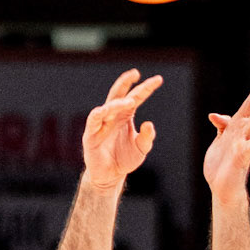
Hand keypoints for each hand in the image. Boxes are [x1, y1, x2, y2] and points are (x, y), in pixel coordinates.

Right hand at [81, 69, 162, 191]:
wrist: (110, 176)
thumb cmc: (124, 159)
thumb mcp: (141, 149)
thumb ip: (147, 137)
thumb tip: (149, 124)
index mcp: (125, 116)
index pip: (136, 97)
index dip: (146, 88)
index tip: (158, 80)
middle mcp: (113, 116)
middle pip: (118, 94)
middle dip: (126, 82)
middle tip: (136, 73)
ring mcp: (101, 124)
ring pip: (108, 106)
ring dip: (118, 103)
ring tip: (131, 102)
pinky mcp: (91, 135)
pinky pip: (93, 121)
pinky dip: (99, 114)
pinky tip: (104, 110)